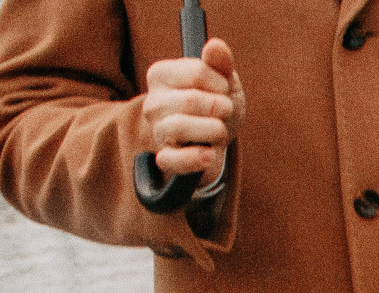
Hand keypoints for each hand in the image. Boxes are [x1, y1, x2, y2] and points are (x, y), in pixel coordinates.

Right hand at [141, 38, 244, 182]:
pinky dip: (194, 158)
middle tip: (225, 111)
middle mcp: (153, 102)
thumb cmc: (218, 105)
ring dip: (213, 130)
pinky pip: (171, 160)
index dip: (221, 83)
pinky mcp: (166, 158)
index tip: (223, 90)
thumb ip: (220, 62)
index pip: (197, 72)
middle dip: (220, 107)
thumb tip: (216, 46)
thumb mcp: (224, 81)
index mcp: (161, 75)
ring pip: (179, 127)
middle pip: (190, 100)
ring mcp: (157, 131)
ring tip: (219, 130)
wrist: (218, 141)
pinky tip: (209, 154)